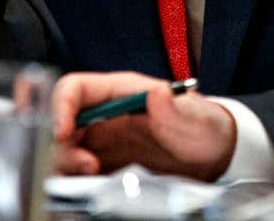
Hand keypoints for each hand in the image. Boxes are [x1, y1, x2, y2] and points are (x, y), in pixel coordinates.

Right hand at [53, 71, 236, 180]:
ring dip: (67, 164)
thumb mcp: (194, 117)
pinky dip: (76, 179)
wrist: (213, 155)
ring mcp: (103, 140)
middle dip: (61, 145)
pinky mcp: (105, 164)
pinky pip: (76, 170)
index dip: (60, 107)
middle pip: (61, 122)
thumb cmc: (203, 126)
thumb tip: (157, 92)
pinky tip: (95, 183)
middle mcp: (105, 114)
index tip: (63, 133)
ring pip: (64, 149)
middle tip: (86, 165)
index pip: (75, 89)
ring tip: (93, 174)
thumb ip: (174, 107)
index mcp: (121, 91)